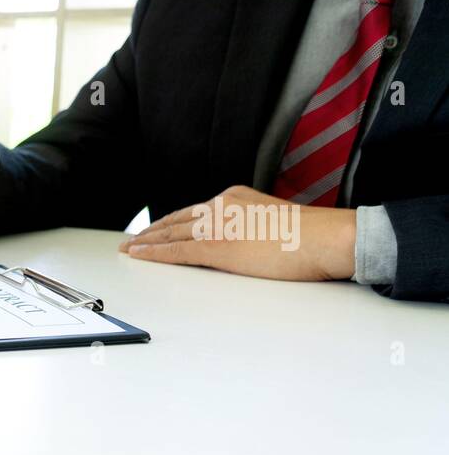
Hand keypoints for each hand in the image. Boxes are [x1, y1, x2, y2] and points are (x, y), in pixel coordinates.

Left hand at [119, 186, 356, 280]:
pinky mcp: (216, 246)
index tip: (157, 230)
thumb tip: (241, 243)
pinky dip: (153, 254)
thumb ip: (250, 227)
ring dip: (146, 243)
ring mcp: (217, 224)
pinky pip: (175, 251)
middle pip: (177, 220)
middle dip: (152, 232)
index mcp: (236, 197)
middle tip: (132, 241)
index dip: (172, 223)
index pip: (195, 212)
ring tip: (128, 250)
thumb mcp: (273, 223)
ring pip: (171, 234)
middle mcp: (222, 205)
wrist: (326, 238)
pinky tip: (139, 256)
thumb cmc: (311, 237)